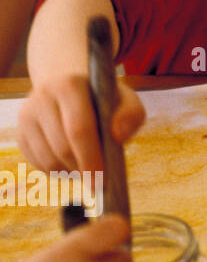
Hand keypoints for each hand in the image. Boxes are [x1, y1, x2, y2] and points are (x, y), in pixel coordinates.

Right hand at [17, 75, 144, 172]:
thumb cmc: (103, 96)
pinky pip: (38, 164)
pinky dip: (58, 171)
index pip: (78, 129)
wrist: (68, 83)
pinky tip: (73, 164)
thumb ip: (131, 114)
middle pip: (62, 148)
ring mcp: (27, 117)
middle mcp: (42, 99)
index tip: (101, 179)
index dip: (90, 157)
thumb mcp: (125, 98)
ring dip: (70, 172)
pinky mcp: (21, 134)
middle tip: (99, 178)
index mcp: (69, 87)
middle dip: (82, 168)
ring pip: (48, 160)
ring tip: (88, 168)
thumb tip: (118, 136)